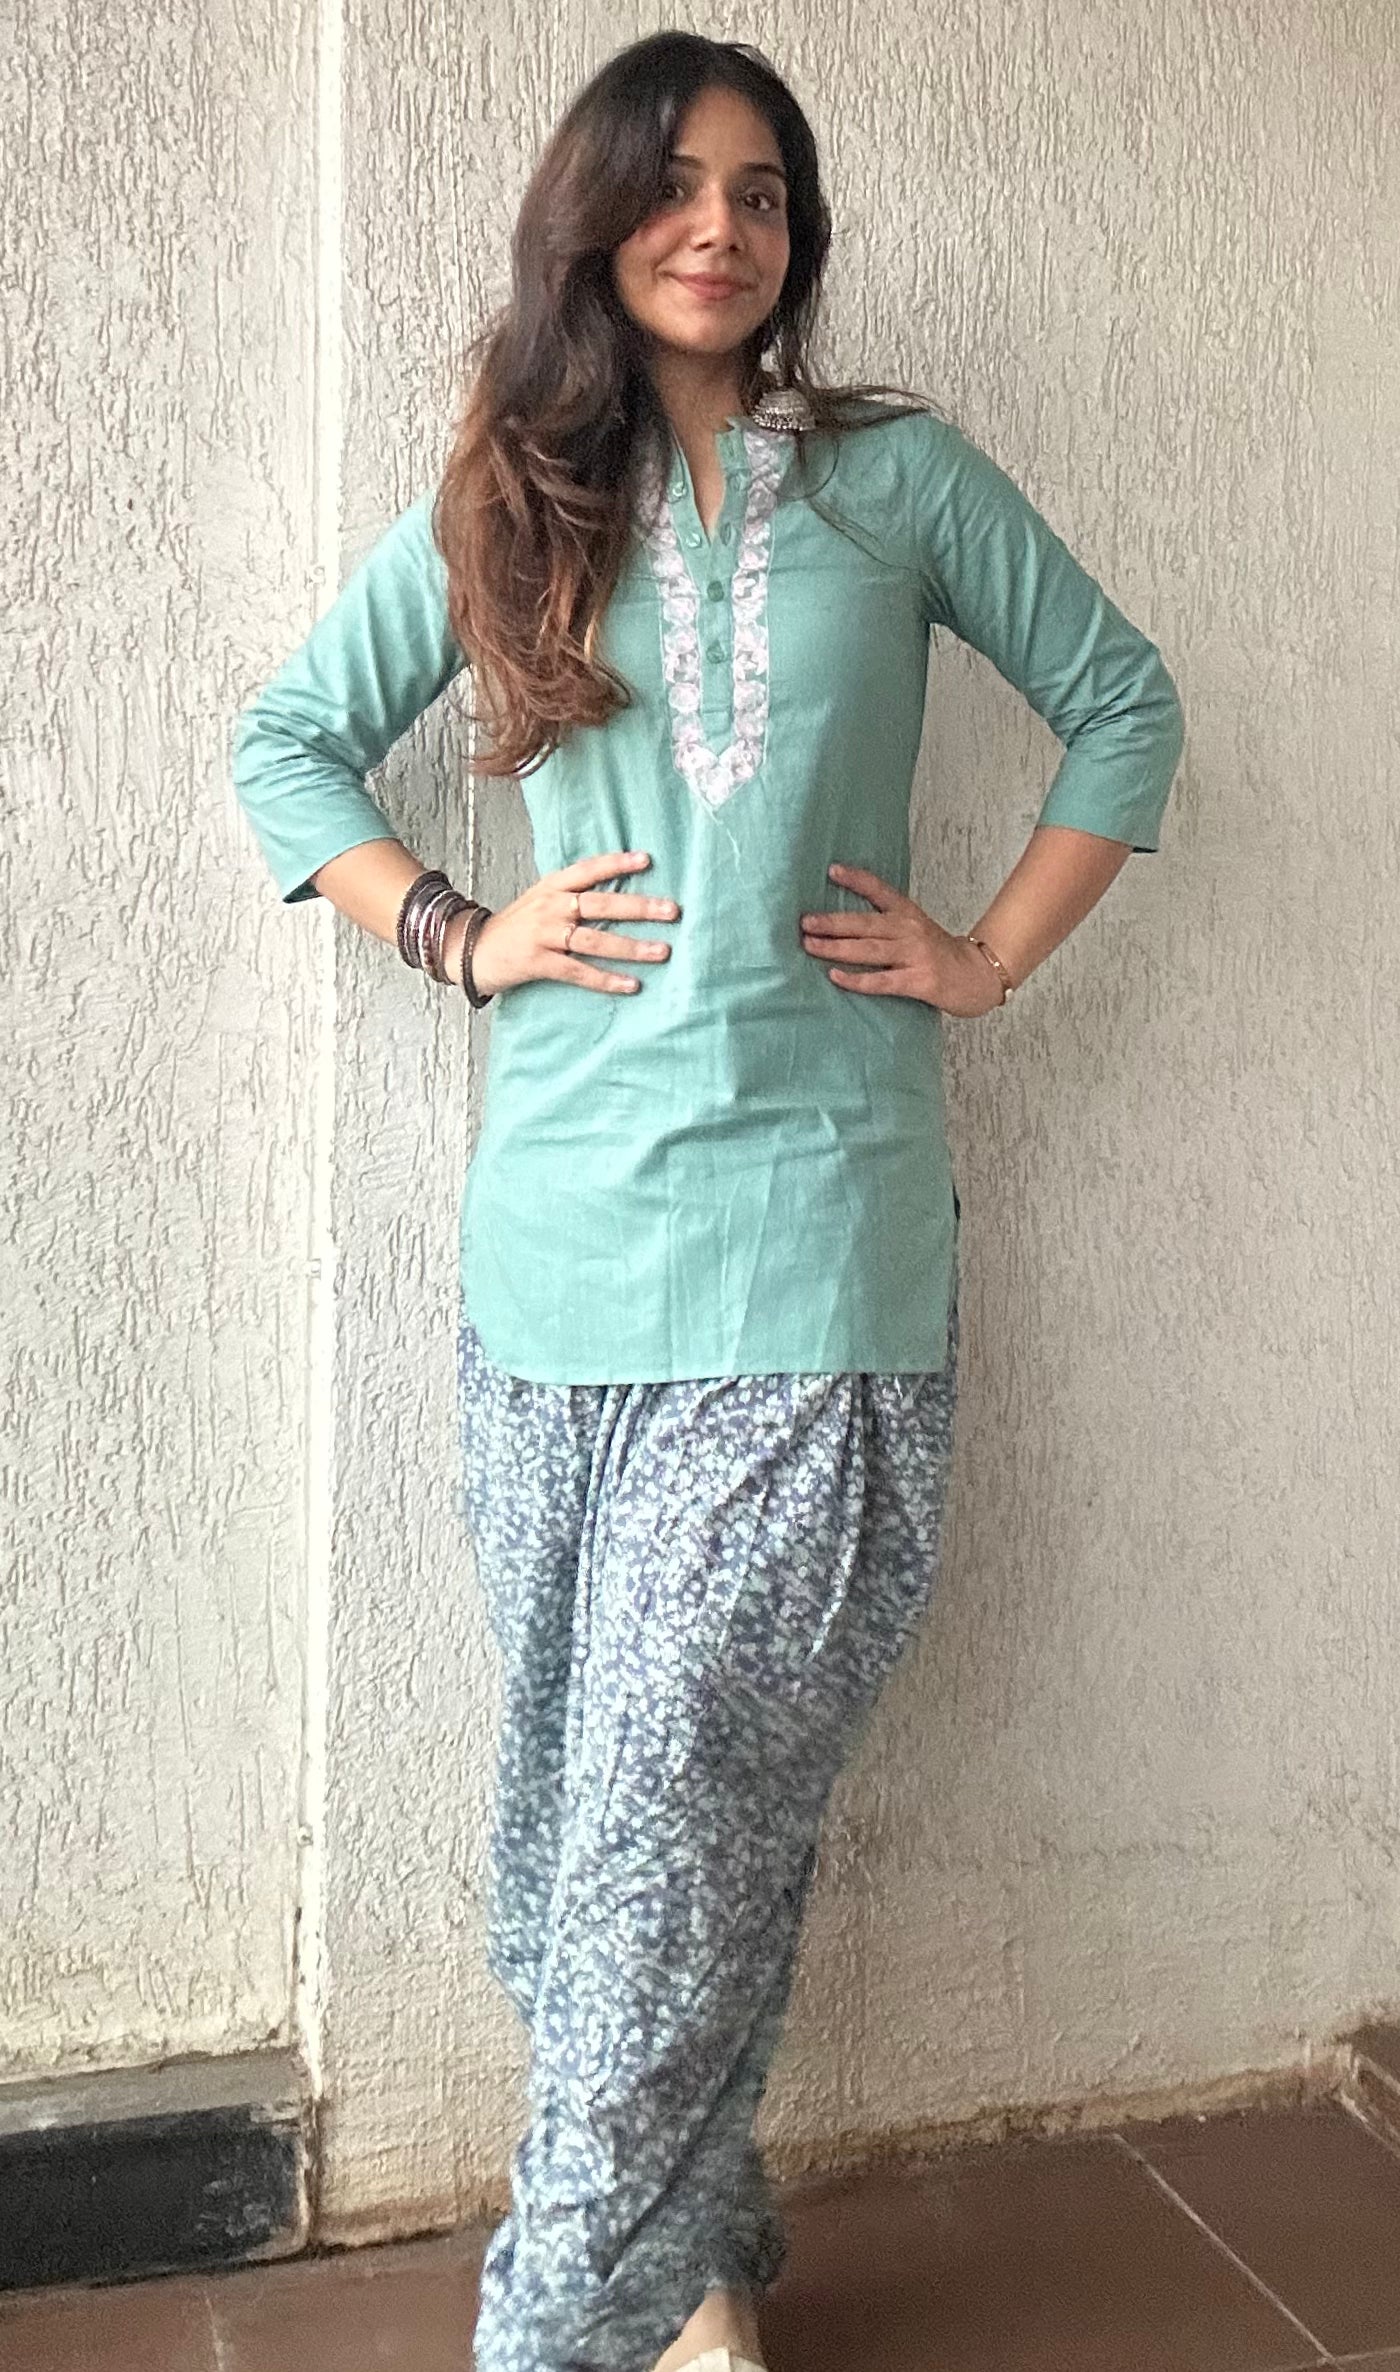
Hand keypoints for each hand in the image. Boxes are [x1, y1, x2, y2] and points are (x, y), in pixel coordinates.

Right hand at [447, 849, 679, 997]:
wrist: (471, 950)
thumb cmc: (515, 927)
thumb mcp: (540, 900)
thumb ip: (572, 894)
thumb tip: (617, 894)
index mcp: (551, 887)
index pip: (588, 870)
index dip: (617, 863)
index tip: (647, 860)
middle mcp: (549, 907)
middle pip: (600, 904)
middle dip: (639, 907)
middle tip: (673, 910)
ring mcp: (543, 936)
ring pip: (594, 940)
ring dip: (632, 947)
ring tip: (663, 951)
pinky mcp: (538, 963)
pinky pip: (579, 972)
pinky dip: (606, 979)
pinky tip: (632, 984)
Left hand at [800, 863, 1006, 1015]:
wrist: (977, 976)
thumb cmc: (940, 954)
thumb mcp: (916, 928)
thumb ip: (887, 922)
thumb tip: (844, 921)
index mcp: (908, 913)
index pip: (880, 890)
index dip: (856, 879)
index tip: (832, 870)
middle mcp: (910, 930)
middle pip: (865, 923)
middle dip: (832, 922)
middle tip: (805, 922)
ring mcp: (915, 955)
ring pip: (869, 949)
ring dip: (836, 947)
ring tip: (809, 945)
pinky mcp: (918, 981)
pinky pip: (881, 981)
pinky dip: (857, 979)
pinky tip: (835, 976)